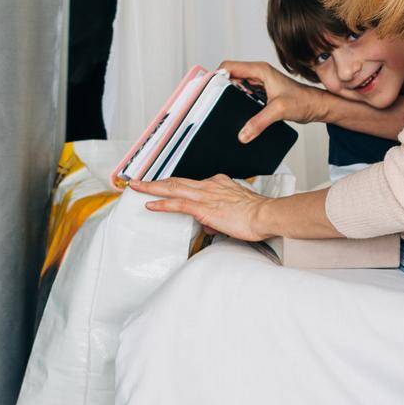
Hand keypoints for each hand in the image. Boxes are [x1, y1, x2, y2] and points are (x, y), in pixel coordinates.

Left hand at [130, 175, 271, 241]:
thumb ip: (221, 215)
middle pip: (177, 181)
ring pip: (173, 188)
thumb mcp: (238, 210)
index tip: (166, 184)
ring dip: (152, 188)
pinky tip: (151, 204)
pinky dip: (162, 203)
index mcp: (220, 184)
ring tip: (137, 188)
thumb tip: (211, 223)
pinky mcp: (203, 208)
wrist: (266, 214)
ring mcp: (205, 196)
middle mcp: (210, 186)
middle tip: (140, 181)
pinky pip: (177, 204)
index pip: (192, 183)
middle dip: (156, 181)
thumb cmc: (258, 214)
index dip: (176, 184)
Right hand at [219, 60, 333, 142]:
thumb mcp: (279, 111)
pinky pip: (243, 94)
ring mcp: (259, 83)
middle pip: (229, 76)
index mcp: (259, 70)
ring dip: (229, 96)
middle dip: (220, 88)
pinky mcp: (262, 93)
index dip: (215, 76)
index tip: (208, 91)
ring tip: (222, 109)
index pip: (228, 66)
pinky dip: (237, 102)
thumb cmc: (304, 101)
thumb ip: (259, 122)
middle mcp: (258, 73)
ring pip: (235, 86)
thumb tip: (242, 134)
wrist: (317, 107)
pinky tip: (235, 113)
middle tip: (212, 103)